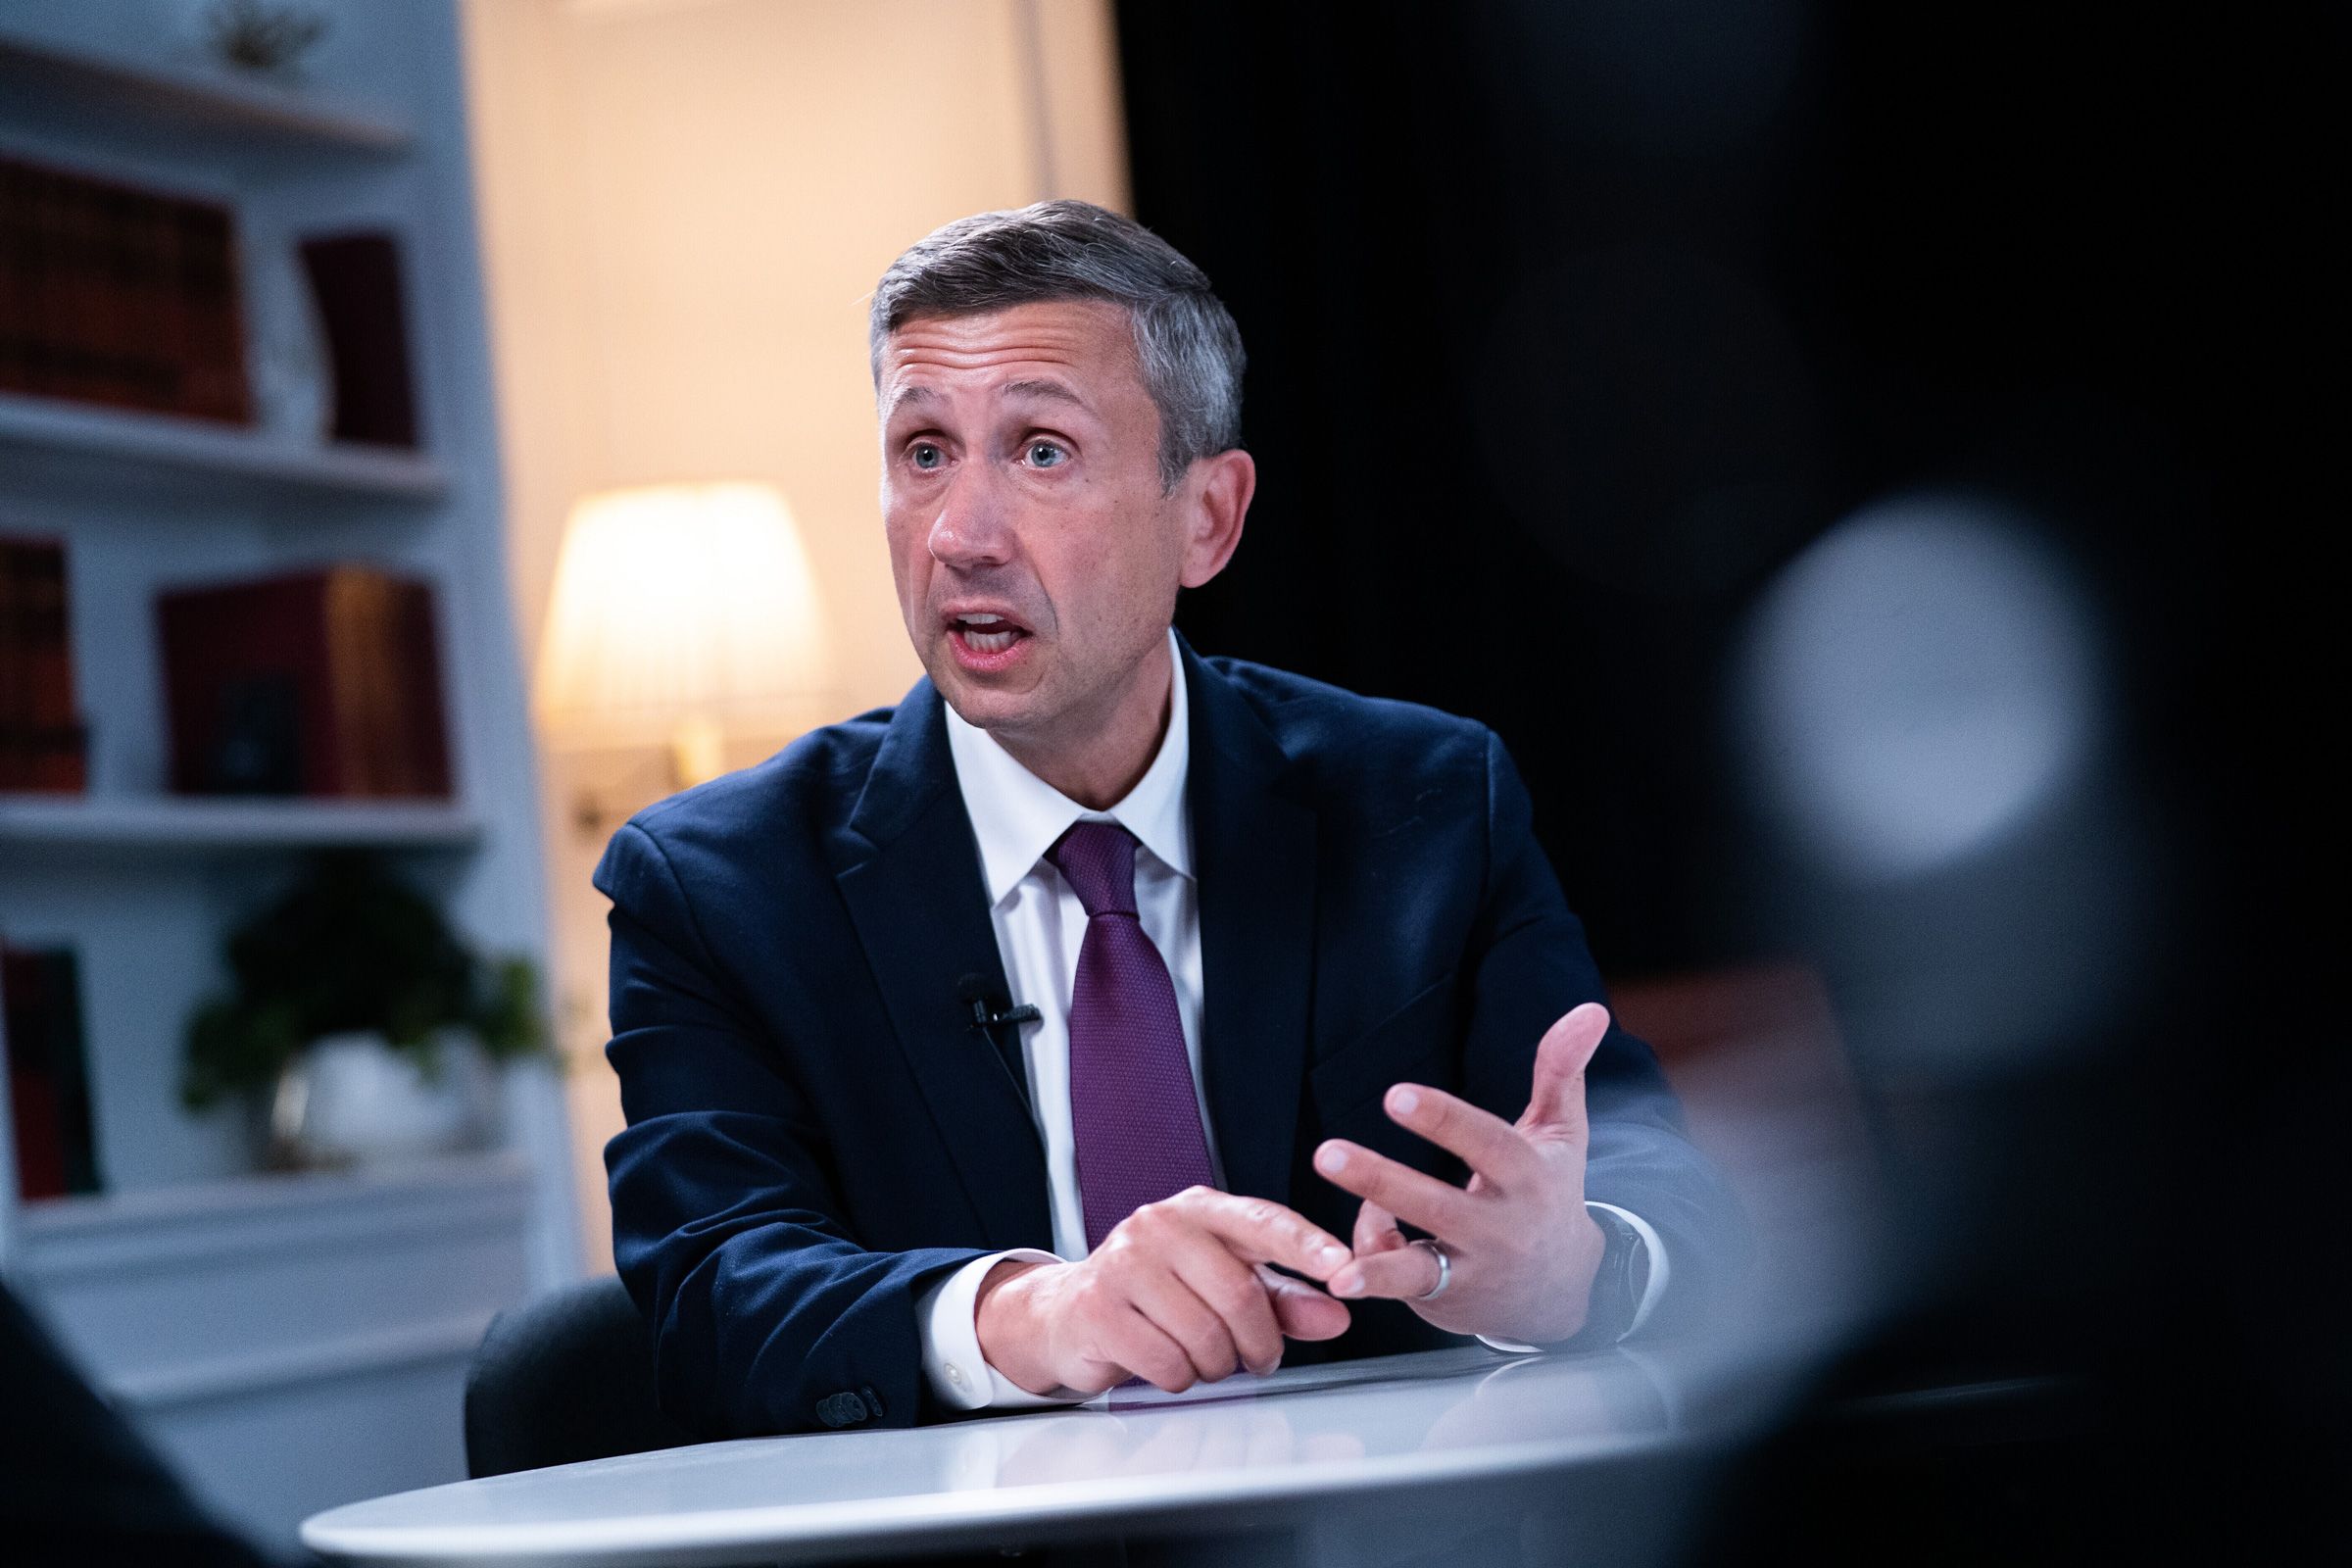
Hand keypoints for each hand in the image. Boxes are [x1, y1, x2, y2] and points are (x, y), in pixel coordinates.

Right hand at [975, 1187, 1354, 1395]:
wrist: (1070, 1310)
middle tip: (1259, 1357)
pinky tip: (1167, 1361)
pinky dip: (1179, 1377)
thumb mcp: (1227, 1285)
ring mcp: (1124, 1263)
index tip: (1342, 1266)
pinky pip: (1166, 1362)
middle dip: (1259, 1343)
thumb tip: (1337, 1315)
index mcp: (1201, 1209)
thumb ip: (1285, 1299)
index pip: (1264, 1221)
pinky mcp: (1098, 1307)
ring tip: (1203, 1355)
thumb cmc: (1159, 1293)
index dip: (1306, 1245)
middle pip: (1239, 1295)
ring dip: (1216, 1364)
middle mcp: (1161, 1224)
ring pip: (1205, 1336)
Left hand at [1313, 1002, 1612, 1343]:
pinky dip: (1373, 1276)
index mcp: (1528, 1177)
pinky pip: (1404, 1287)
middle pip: (1439, 1205)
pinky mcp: (1447, 1301)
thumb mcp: (1560, 1134)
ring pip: (1419, 1265)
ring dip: (1373, 1260)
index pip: (1486, 1145)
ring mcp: (1474, 1270)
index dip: (1443, 1120)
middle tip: (1327, 1153)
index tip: (1395, 1096)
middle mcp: (1503, 1228)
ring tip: (1335, 1262)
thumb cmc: (1549, 1193)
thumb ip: (1561, 1070)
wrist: (1565, 1290)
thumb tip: (1590, 1009)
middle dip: (1383, 1181)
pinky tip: (1342, 1268)